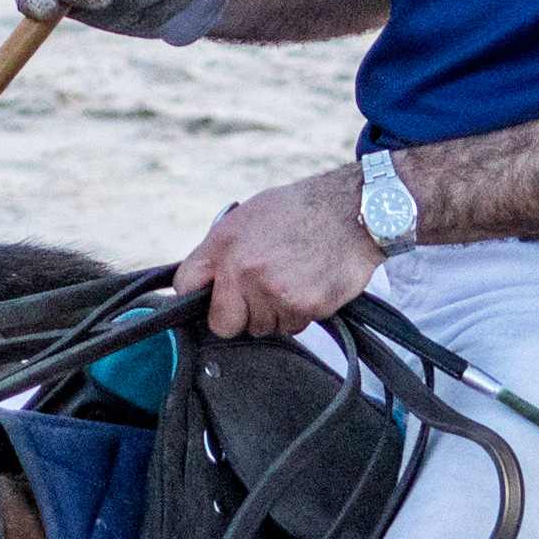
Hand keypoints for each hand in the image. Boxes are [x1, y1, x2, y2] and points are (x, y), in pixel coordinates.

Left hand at [181, 168, 383, 338]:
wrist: (351, 211)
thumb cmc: (299, 210)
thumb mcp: (247, 216)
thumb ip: (221, 251)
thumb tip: (201, 283)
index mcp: (224, 244)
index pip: (187, 285)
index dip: (198, 295)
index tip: (209, 297)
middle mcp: (244, 270)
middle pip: (223, 324)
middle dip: (237, 315)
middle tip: (257, 295)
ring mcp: (274, 292)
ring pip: (261, 328)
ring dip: (272, 314)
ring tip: (290, 280)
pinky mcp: (303, 307)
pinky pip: (291, 327)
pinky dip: (298, 313)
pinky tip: (308, 284)